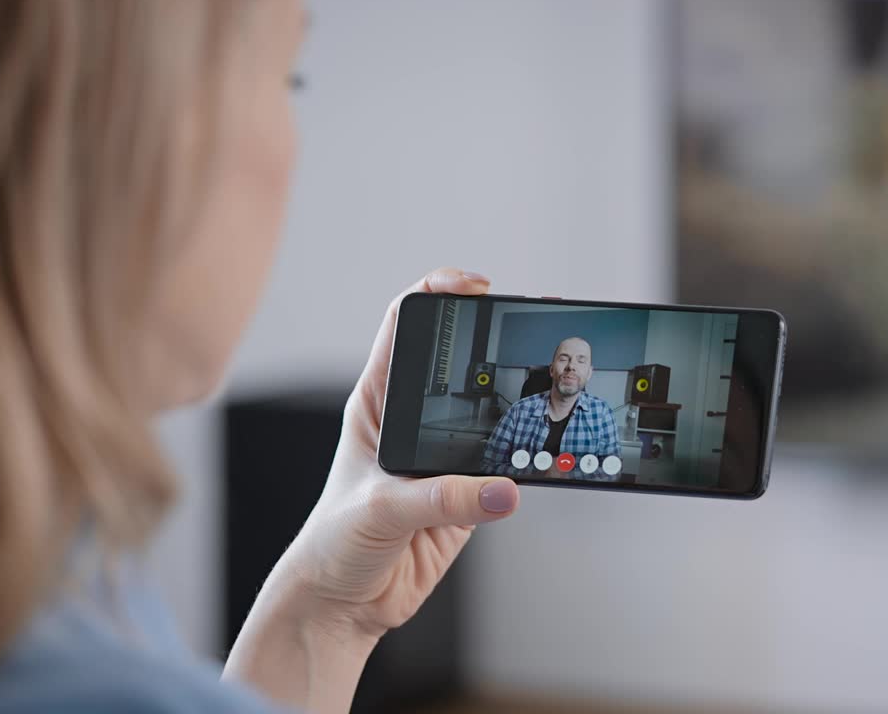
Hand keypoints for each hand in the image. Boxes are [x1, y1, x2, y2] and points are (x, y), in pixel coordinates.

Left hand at [224, 268, 519, 712]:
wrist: (343, 604)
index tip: (474, 284)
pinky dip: (527, 460)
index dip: (438, 292)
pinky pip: (505, 467)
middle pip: (460, 360)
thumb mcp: (380, 510)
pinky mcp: (467, 493)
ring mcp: (444, 456)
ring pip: (490, 412)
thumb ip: (441, 500)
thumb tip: (501, 490)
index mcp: (377, 404)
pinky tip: (544, 457)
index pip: (406, 327)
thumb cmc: (334, 543)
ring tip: (553, 385)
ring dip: (520, 400)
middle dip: (495, 336)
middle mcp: (413, 421)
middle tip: (531, 326)